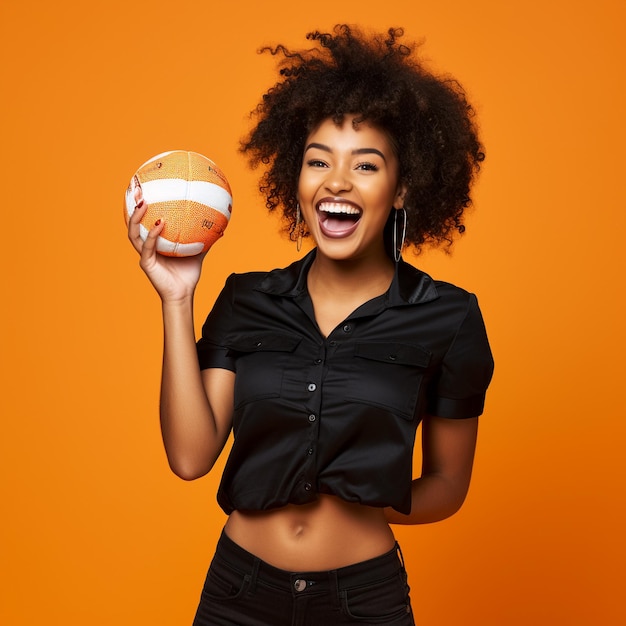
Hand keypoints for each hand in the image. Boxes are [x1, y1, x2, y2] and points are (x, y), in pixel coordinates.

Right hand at [127, 184, 205, 302]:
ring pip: (133, 233)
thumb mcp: (198, 253)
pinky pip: (148, 245)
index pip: (144, 222)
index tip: (147, 191)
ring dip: (136, 218)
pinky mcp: (146, 263)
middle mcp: (146, 247)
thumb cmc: (187, 275)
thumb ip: (204, 240)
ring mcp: (144, 254)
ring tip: (143, 203)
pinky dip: (153, 234)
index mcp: (155, 244)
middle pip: (133, 224)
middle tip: (139, 192)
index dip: (142, 209)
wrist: (183, 294)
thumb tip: (220, 228)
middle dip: (133, 208)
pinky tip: (160, 223)